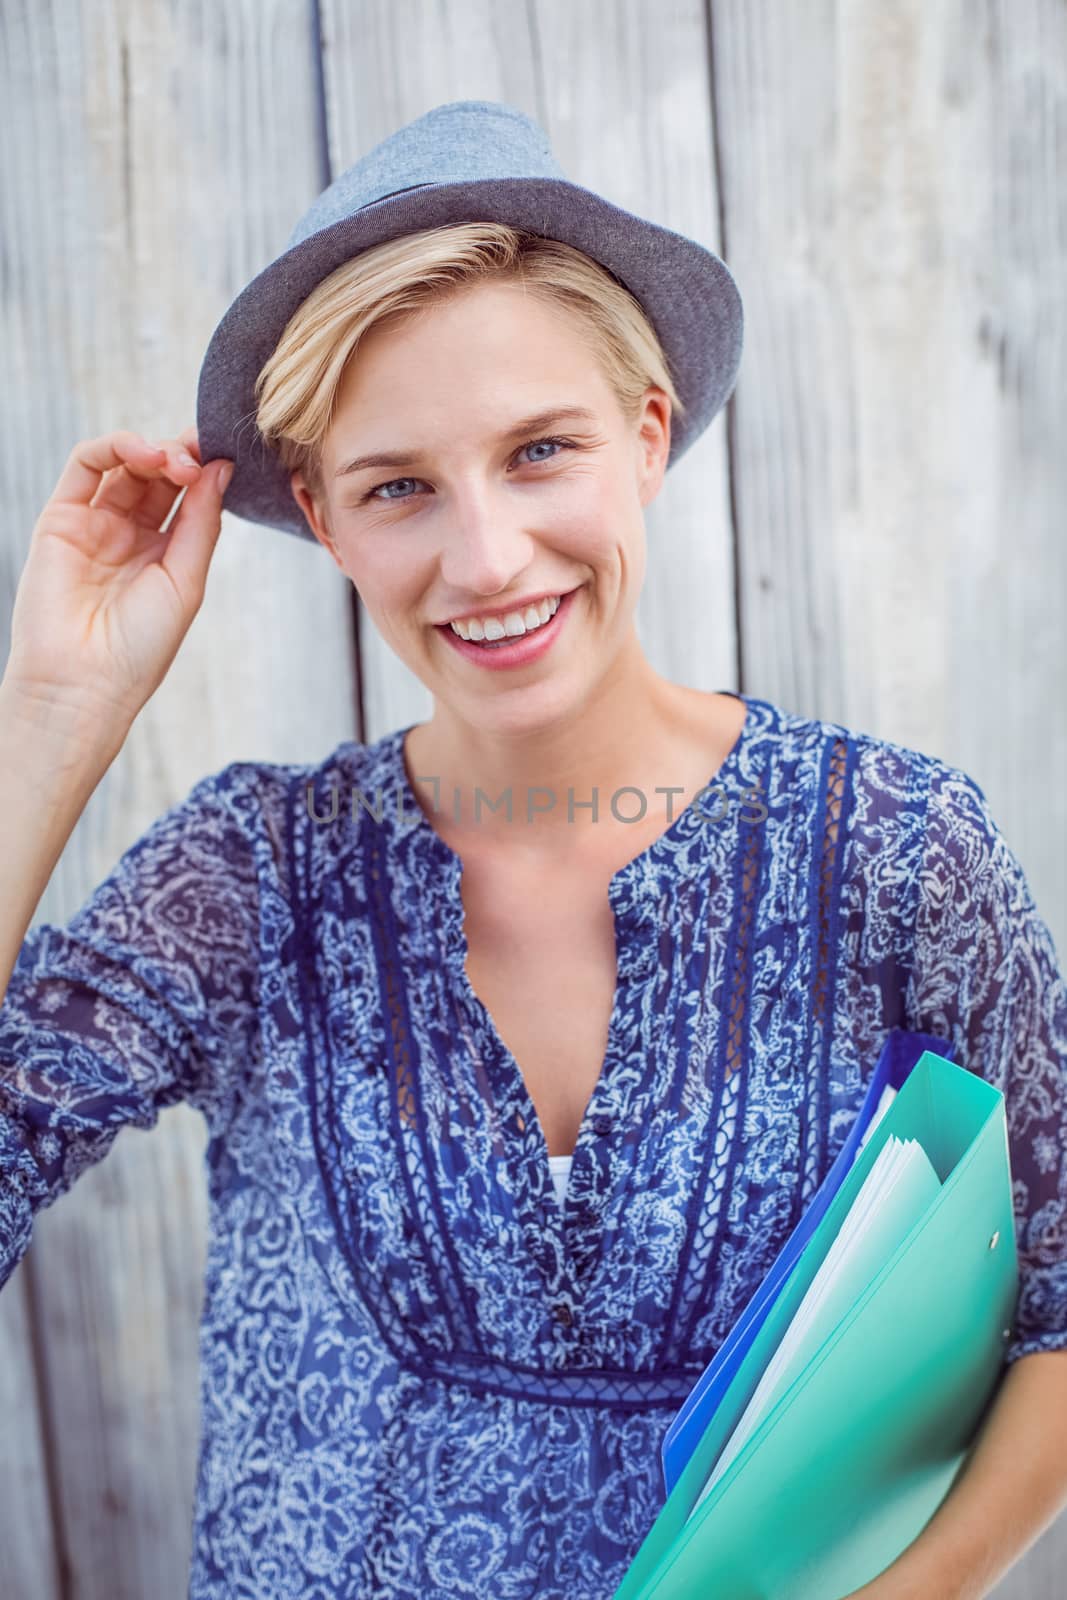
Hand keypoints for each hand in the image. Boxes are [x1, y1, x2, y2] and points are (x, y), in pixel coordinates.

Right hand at [4, 425, 232, 736]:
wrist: (84, 683)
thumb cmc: (139, 648)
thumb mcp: (186, 582)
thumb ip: (202, 523)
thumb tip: (221, 468)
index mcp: (163, 553)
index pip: (186, 496)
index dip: (206, 470)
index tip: (227, 457)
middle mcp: (127, 535)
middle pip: (158, 475)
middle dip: (183, 456)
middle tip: (202, 455)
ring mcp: (93, 524)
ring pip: (124, 463)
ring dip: (154, 449)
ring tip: (175, 460)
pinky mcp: (60, 518)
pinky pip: (85, 465)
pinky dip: (115, 447)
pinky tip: (145, 454)